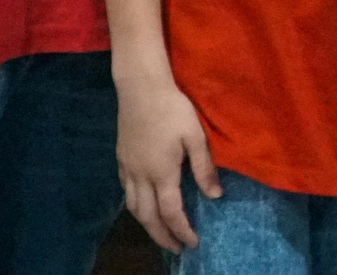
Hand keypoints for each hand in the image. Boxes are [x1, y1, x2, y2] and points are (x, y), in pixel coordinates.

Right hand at [115, 70, 217, 251]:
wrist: (141, 87)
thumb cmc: (172, 108)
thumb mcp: (195, 136)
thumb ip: (204, 167)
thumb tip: (215, 195)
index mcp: (161, 173)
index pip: (170, 212)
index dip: (181, 230)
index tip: (192, 243)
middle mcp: (140, 175)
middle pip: (147, 217)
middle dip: (162, 236)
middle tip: (176, 248)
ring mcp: (127, 167)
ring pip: (132, 206)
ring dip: (146, 224)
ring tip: (160, 232)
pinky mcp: (121, 158)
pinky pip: (126, 191)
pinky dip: (135, 205)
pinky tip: (144, 203)